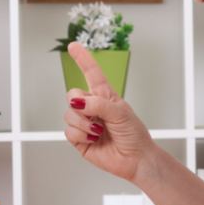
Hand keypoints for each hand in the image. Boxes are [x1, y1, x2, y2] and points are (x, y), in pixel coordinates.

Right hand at [63, 42, 158, 184]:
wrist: (135, 159)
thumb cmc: (134, 134)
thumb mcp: (120, 113)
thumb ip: (98, 104)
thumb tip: (76, 102)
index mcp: (104, 96)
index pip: (91, 72)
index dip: (82, 58)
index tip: (73, 45)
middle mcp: (92, 107)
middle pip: (71, 94)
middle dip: (79, 103)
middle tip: (95, 115)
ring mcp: (84, 123)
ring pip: (69, 114)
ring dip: (83, 123)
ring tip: (98, 131)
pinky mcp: (79, 139)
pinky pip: (68, 131)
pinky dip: (81, 134)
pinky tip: (94, 139)